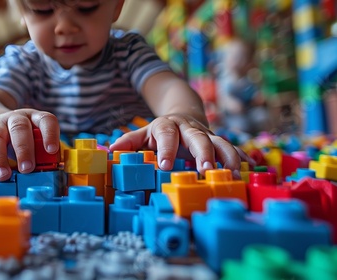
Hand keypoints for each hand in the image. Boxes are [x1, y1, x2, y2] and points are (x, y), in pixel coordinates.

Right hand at [0, 109, 59, 180]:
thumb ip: (43, 155)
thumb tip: (49, 178)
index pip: (46, 120)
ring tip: (2, 175)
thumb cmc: (25, 137)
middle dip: (23, 149)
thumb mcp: (37, 140)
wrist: (0, 119)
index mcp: (34, 118)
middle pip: (19, 129)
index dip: (50, 134)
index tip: (52, 150)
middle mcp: (14, 119)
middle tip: (27, 168)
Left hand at [109, 114, 253, 177]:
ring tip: (232, 173)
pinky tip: (249, 169)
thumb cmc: (160, 131)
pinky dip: (242, 158)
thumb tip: (110, 151)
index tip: (165, 166)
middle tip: (205, 171)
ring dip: (227, 157)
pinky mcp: (219, 141)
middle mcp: (189, 128)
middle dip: (203, 154)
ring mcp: (207, 134)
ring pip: (221, 142)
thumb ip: (128, 142)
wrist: (183, 113)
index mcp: (167, 126)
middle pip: (198, 137)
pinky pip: (233, 148)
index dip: (167, 149)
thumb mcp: (142, 134)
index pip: (166, 135)